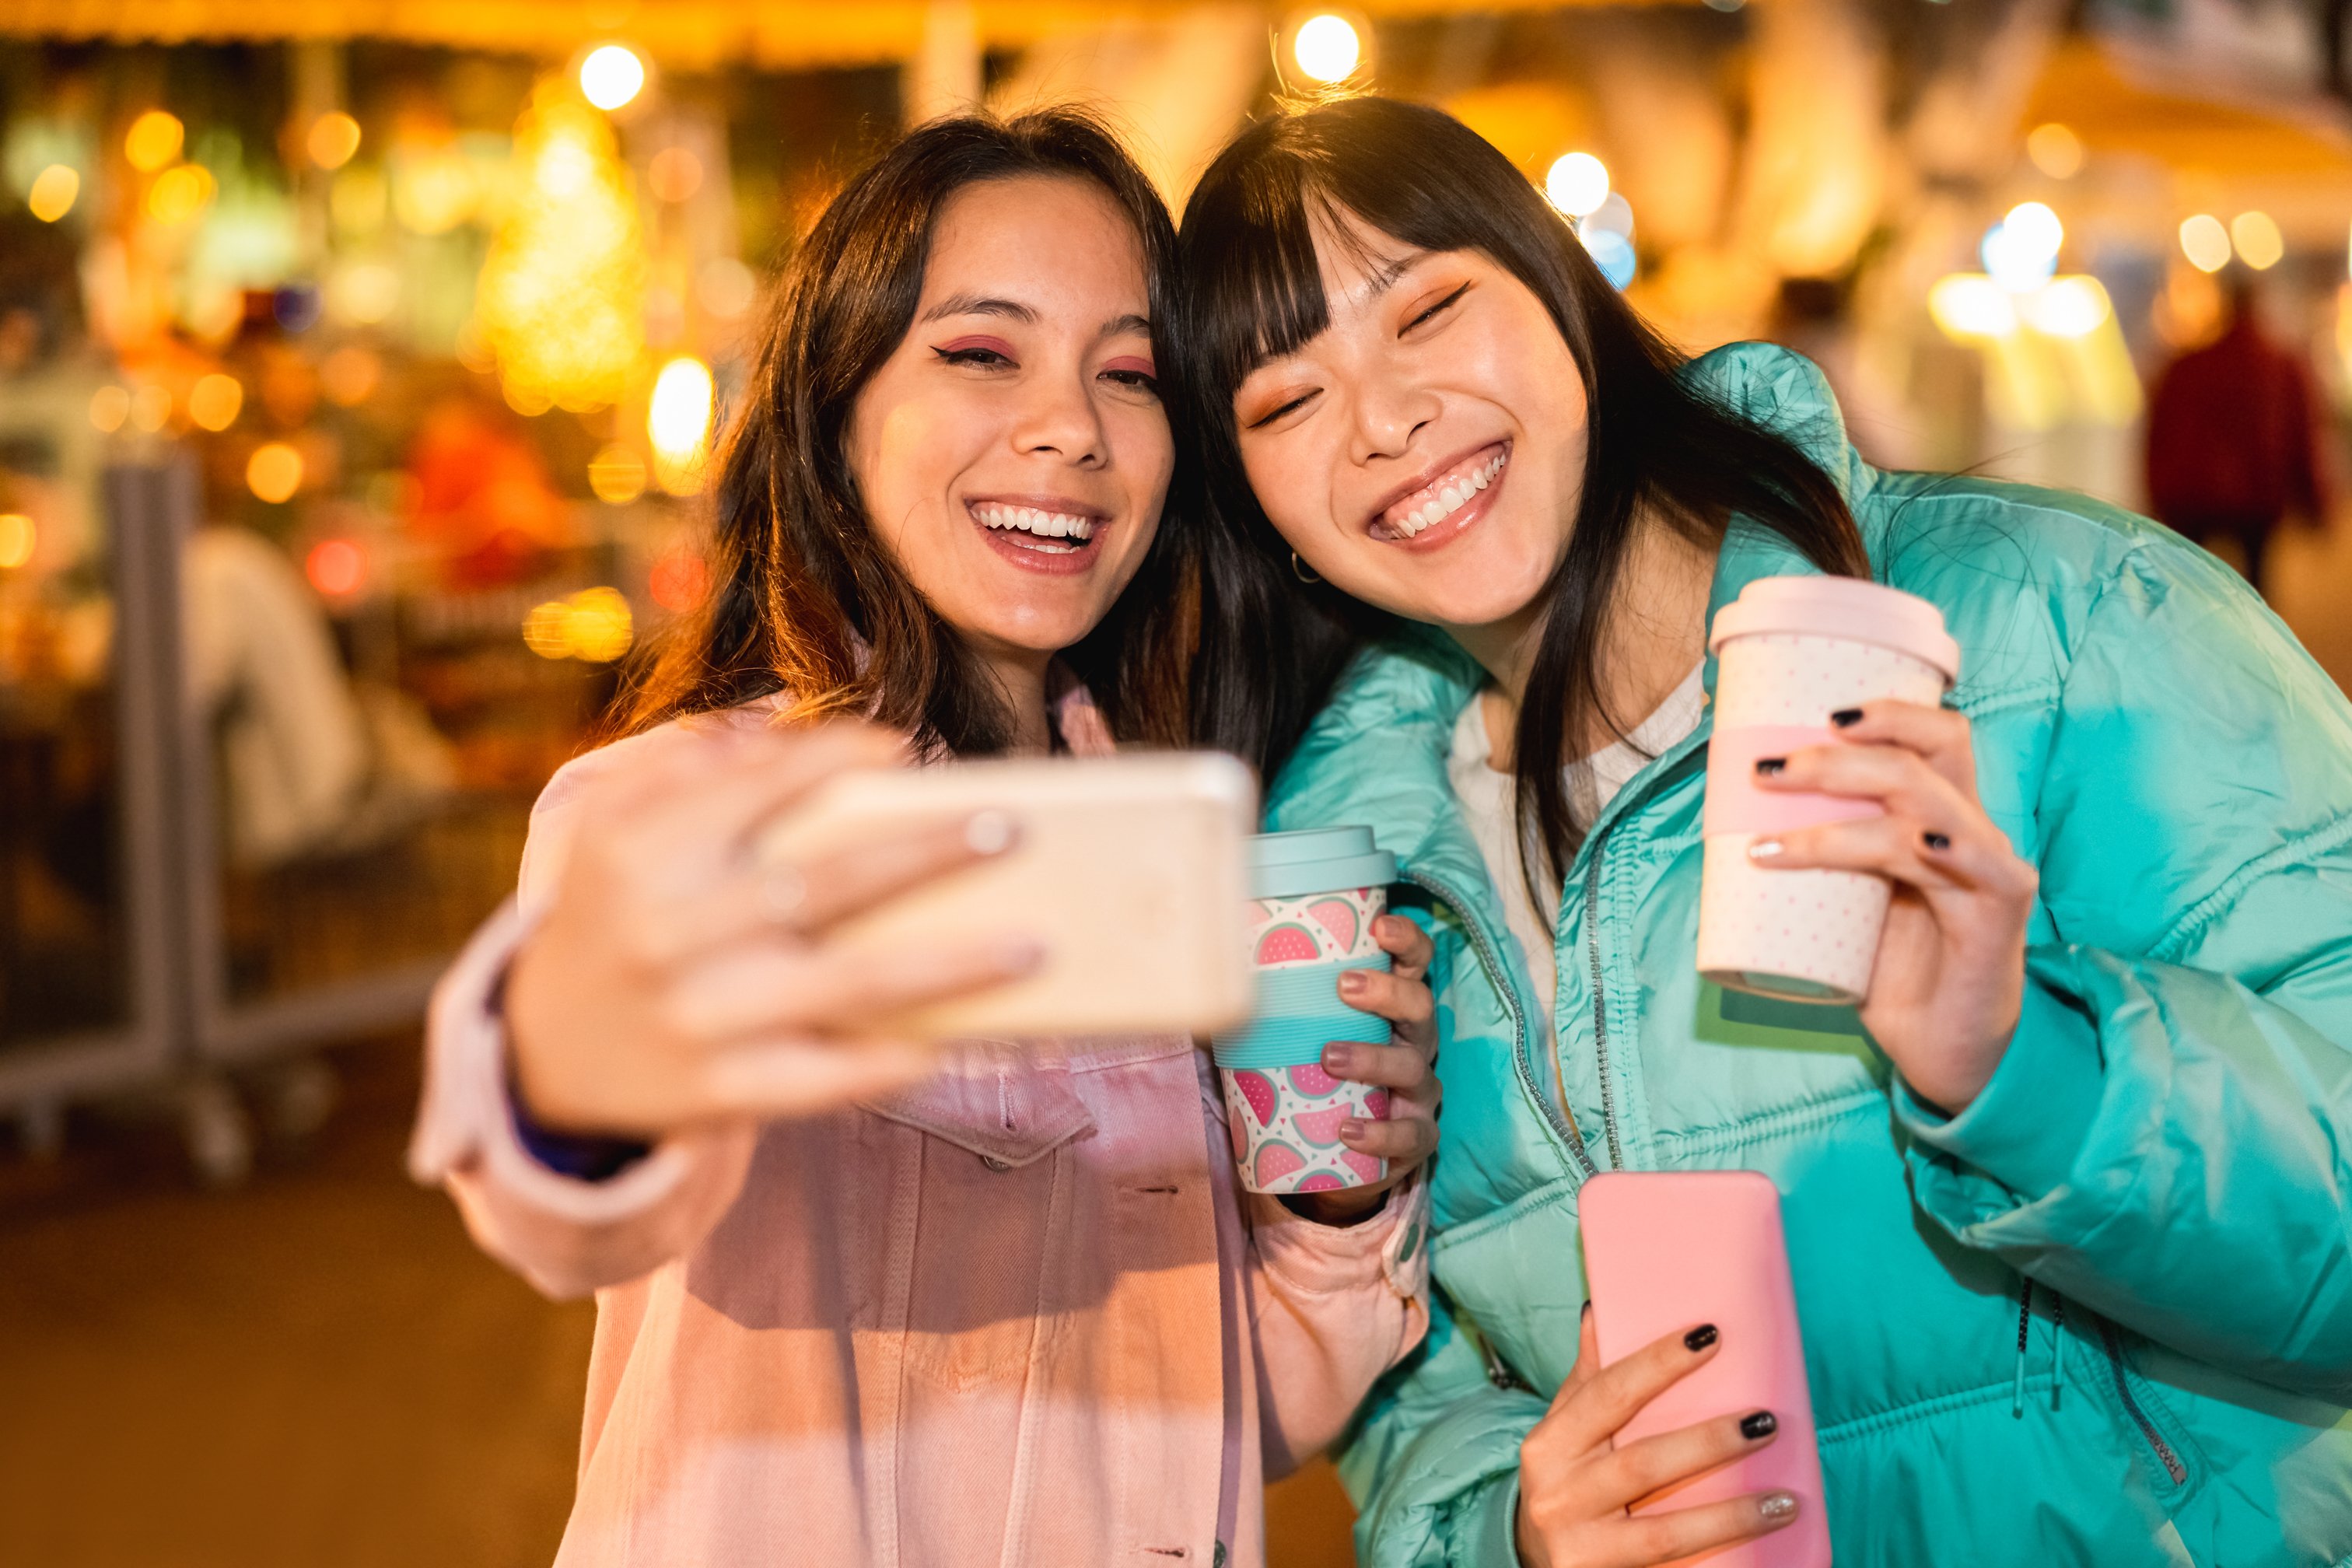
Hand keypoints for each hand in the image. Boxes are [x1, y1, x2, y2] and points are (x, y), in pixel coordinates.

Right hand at [506, 720, 1041, 1136]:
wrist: (540, 1058)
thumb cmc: (611, 917)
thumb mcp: (615, 827)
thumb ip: (692, 763)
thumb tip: (786, 712)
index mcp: (642, 850)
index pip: (760, 784)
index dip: (840, 757)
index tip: (908, 750)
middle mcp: (669, 931)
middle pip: (825, 881)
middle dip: (929, 853)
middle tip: (1012, 830)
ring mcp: (699, 1018)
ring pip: (848, 983)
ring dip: (950, 965)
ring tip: (1033, 946)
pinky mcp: (719, 1093)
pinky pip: (823, 1076)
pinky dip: (887, 1061)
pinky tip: (947, 1044)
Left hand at [1285, 914, 1440, 1224]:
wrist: (1336, 1161)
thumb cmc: (1313, 1081)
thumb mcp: (1296, 1039)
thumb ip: (1259, 1008)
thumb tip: (1199, 973)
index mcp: (1391, 1009)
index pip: (1413, 964)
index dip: (1406, 940)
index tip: (1380, 926)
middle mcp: (1414, 1043)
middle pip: (1421, 1007)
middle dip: (1388, 991)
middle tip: (1345, 986)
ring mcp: (1419, 1092)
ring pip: (1412, 1068)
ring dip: (1373, 1058)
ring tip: (1329, 1058)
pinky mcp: (1416, 1138)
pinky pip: (1409, 1134)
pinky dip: (1381, 1133)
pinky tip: (1349, 1130)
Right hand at [1515, 1308, 1797, 1567]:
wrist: (1535, 1560)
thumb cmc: (1568, 1483)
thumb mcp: (1565, 1432)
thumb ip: (1588, 1380)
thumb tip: (1599, 1311)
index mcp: (1550, 1446)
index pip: (1607, 1394)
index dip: (1658, 1363)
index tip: (1711, 1335)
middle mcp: (1557, 1497)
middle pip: (1642, 1465)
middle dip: (1708, 1442)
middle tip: (1766, 1421)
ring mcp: (1579, 1549)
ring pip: (1663, 1532)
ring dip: (1730, 1515)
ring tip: (1784, 1499)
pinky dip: (1717, 1562)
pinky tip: (1761, 1551)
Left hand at [1750, 700, 2036, 1110]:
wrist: (1943, 1050)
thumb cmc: (1893, 969)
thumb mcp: (1845, 899)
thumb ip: (1814, 859)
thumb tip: (1729, 823)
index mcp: (1938, 814)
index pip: (1932, 737)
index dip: (1887, 711)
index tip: (1817, 712)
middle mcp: (1970, 830)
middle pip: (1921, 759)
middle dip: (1837, 757)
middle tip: (1767, 771)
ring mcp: (1990, 869)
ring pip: (1926, 811)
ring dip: (1843, 819)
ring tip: (1773, 839)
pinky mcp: (2000, 916)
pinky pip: (1980, 868)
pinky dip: (1947, 849)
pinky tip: (1918, 847)